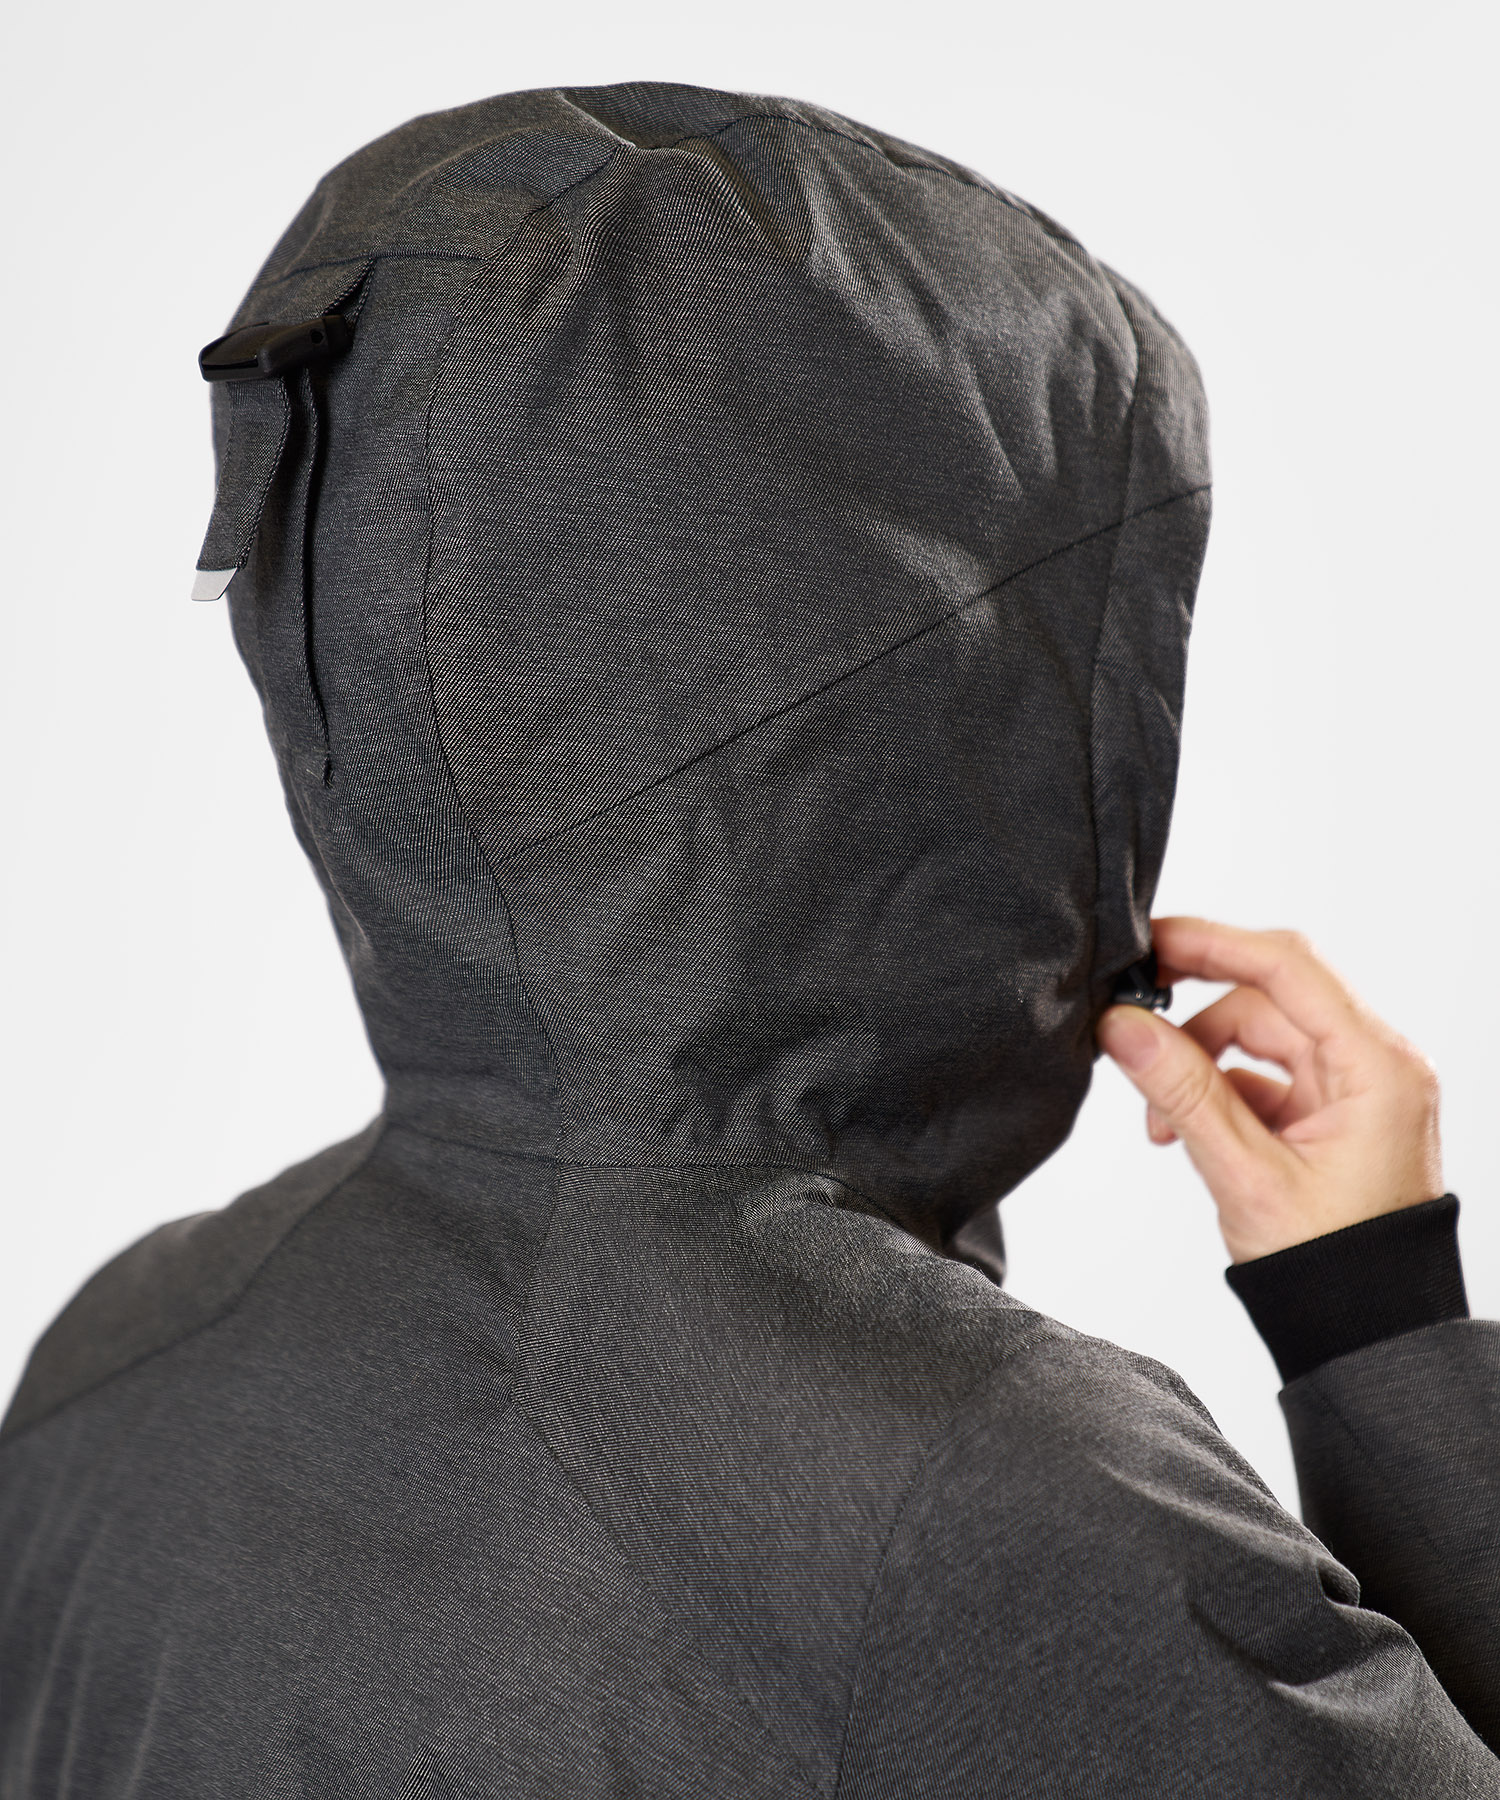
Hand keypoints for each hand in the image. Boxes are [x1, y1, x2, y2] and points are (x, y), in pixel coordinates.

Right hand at [1095, 918, 1443, 1263]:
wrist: (1369, 1335)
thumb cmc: (1333, 1268)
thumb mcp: (1245, 1176)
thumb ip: (1182, 1093)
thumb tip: (1123, 1026)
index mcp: (1377, 1067)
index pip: (1288, 968)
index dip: (1213, 944)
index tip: (1151, 941)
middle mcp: (1375, 1064)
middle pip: (1269, 998)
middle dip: (1194, 1018)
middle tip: (1131, 1020)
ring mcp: (1355, 1088)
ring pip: (1259, 1035)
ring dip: (1199, 1062)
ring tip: (1160, 1121)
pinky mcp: (1332, 1112)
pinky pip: (1263, 1074)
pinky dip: (1216, 1091)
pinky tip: (1182, 1132)